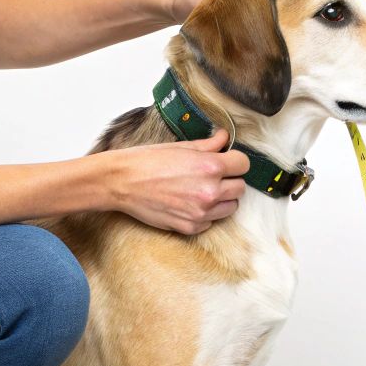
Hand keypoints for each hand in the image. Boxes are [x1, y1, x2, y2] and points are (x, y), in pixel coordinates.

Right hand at [104, 132, 251, 234]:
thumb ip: (208, 145)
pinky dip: (205, 214)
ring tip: (201, 190)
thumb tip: (224, 137)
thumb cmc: (147, 161)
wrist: (121, 183)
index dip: (236, 161)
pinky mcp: (191, 227)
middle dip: (230, 180)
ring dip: (222, 199)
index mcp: (209, 167)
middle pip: (240, 188)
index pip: (244, 165)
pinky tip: (189, 203)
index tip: (228, 161)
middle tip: (213, 176)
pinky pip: (211, 222)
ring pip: (230, 207)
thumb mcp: (181, 147)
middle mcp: (209, 191)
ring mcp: (201, 212)